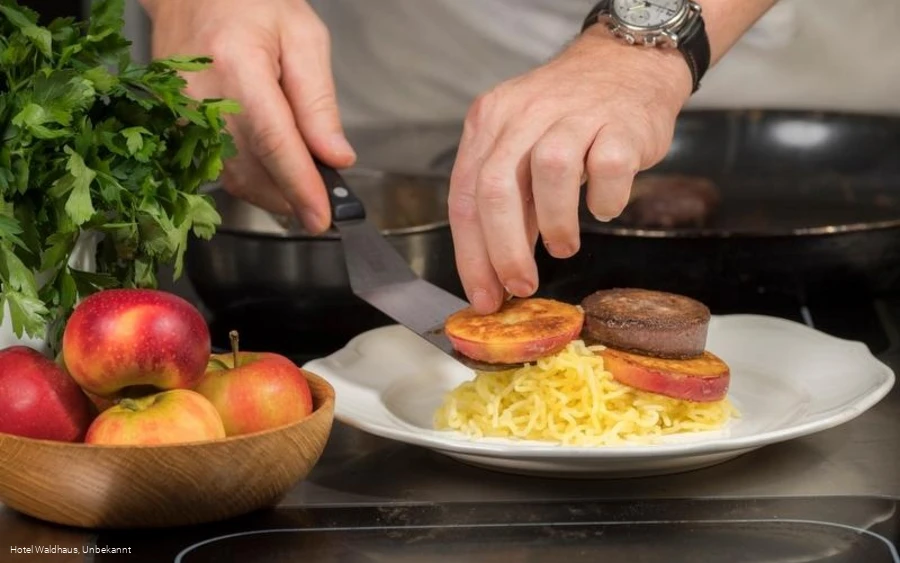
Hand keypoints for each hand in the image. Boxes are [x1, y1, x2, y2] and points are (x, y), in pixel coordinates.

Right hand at [141, 0, 354, 232]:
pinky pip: (217, 168)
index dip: (300, 185)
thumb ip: (319, 102)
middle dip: (293, 196)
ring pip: (234, 178)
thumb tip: (335, 157)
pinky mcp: (173, 127)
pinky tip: (272, 170)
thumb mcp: (304, 38)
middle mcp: (200, 96)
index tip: (323, 217)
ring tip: (303, 181)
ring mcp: (180, 115)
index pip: (274, 142)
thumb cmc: (250, 4)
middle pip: (252, 170)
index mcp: (237, 65)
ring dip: (273, 193)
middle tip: (325, 201)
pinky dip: (251, 179)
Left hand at [448, 29, 692, 313]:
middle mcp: (525, 113)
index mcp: (490, 122)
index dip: (471, 256)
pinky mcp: (620, 124)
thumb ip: (509, 204)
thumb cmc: (569, 118)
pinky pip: (609, 171)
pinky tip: (603, 207)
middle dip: (504, 251)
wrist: (626, 64)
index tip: (484, 297)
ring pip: (550, 174)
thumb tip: (497, 273)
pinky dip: (605, 201)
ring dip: (555, 225)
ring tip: (563, 246)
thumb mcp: (523, 149)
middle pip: (497, 189)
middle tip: (521, 285)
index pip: (465, 197)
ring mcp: (574, 115)